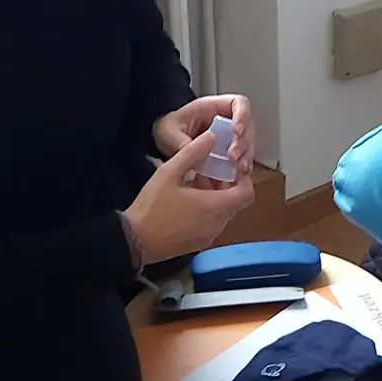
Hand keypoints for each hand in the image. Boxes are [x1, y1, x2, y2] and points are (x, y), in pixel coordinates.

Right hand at [123, 129, 254, 263]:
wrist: (134, 242)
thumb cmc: (152, 206)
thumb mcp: (169, 172)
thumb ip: (192, 152)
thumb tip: (211, 137)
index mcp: (216, 206)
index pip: (247, 193)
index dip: (242, 178)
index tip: (228, 167)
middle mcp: (218, 224)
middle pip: (235, 201)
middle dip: (225, 185)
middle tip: (207, 171)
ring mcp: (209, 236)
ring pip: (223, 212)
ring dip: (215, 197)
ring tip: (193, 183)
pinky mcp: (199, 244)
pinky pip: (212, 223)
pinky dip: (208, 210)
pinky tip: (186, 201)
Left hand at [152, 94, 255, 188]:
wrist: (164, 141)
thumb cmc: (169, 128)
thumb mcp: (169, 132)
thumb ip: (181, 142)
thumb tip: (194, 153)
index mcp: (213, 107)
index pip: (239, 103)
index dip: (243, 115)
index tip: (237, 131)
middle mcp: (226, 120)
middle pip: (247, 126)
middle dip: (243, 143)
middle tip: (233, 157)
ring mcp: (229, 136)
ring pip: (247, 143)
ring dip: (245, 156)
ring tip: (238, 169)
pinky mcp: (228, 152)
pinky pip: (241, 157)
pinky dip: (240, 166)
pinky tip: (236, 176)